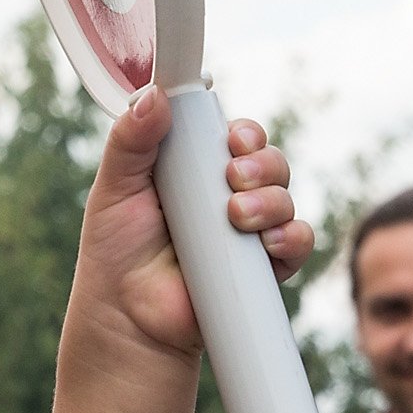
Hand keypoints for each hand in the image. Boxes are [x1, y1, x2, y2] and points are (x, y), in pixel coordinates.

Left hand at [77, 88, 311, 364]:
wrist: (126, 317)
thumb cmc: (116, 252)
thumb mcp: (114, 188)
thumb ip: (131, 140)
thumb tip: (153, 95)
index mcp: (197, 169)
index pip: (236, 136)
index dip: (244, 133)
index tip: (233, 140)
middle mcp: (229, 195)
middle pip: (269, 161)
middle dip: (261, 163)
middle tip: (233, 177)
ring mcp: (249, 231)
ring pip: (285, 198)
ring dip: (270, 200)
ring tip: (237, 216)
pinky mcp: (263, 267)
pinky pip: (297, 243)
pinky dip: (291, 237)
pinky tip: (267, 243)